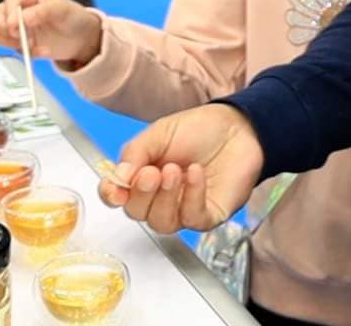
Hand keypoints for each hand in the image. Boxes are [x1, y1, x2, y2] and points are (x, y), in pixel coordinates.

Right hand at [0, 0, 103, 68]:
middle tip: (22, 39)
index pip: (9, 1)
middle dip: (5, 30)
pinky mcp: (16, 40)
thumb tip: (22, 19)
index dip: (10, 15)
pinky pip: (8, 48)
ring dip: (13, 44)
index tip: (16, 28)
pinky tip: (41, 51)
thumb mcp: (62, 10)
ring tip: (35, 46)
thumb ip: (42, 11)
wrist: (80, 38)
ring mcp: (13, 24)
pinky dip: (23, 52)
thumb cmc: (73, 17)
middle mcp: (15, 5)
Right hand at [99, 104, 263, 233]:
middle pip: (137, 212)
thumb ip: (135, 153)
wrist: (238, 127)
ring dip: (166, 198)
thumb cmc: (199, 129)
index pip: (116, 196)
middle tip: (152, 172)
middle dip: (142, 194)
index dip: (111, 195)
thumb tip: (117, 177)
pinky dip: (192, 196)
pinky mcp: (208, 215)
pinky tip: (195, 174)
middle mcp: (159, 197)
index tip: (115, 188)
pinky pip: (192, 218)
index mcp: (142, 176)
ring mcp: (183, 209)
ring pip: (161, 222)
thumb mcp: (160, 133)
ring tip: (175, 170)